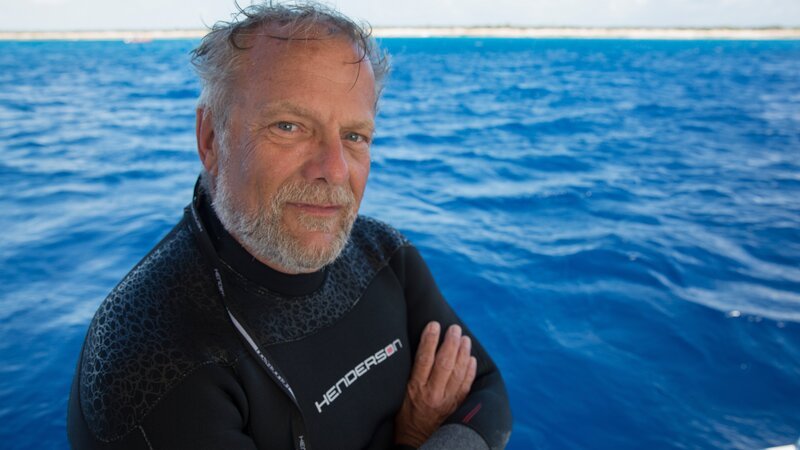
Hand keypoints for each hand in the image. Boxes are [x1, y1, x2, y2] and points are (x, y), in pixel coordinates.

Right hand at [394, 321, 477, 446]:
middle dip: (450, 342)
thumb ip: (408, 376)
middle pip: (444, 363)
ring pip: (458, 372)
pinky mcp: (456, 407)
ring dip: (463, 353)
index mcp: (415, 389)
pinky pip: (466, 386)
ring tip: (465, 339)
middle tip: (454, 328)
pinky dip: (470, 371)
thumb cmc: (404, 416)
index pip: (424, 359)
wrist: (416, 441)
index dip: (430, 340)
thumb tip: (416, 351)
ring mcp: (447, 401)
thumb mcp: (398, 395)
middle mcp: (432, 394)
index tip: (434, 325)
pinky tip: (471, 359)